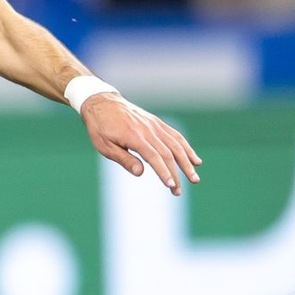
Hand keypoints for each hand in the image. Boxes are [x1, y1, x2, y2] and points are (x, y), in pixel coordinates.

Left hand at [79, 92, 201, 194]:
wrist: (102, 103)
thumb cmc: (100, 127)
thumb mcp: (104, 146)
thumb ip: (124, 159)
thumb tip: (140, 173)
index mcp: (134, 136)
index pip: (154, 157)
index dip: (164, 172)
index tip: (172, 186)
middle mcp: (148, 130)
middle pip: (168, 153)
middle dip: (177, 173)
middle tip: (179, 191)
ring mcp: (154, 125)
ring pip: (176, 144)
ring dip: (187, 162)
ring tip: (194, 178)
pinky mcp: (157, 122)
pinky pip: (175, 136)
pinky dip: (186, 147)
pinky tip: (194, 159)